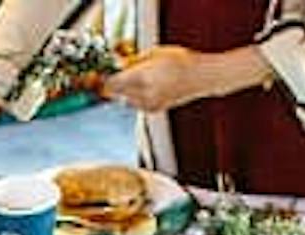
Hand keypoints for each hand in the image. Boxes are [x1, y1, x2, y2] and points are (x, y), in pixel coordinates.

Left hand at [103, 44, 248, 112]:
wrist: (202, 77)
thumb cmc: (180, 60)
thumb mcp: (153, 53)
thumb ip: (132, 61)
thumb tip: (116, 65)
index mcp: (142, 77)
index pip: (111, 84)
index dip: (104, 80)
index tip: (102, 76)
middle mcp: (144, 94)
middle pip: (117, 94)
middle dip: (115, 86)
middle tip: (119, 76)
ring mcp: (150, 105)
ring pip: (126, 100)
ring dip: (126, 92)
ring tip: (141, 80)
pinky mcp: (155, 110)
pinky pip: (137, 104)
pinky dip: (137, 98)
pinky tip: (149, 88)